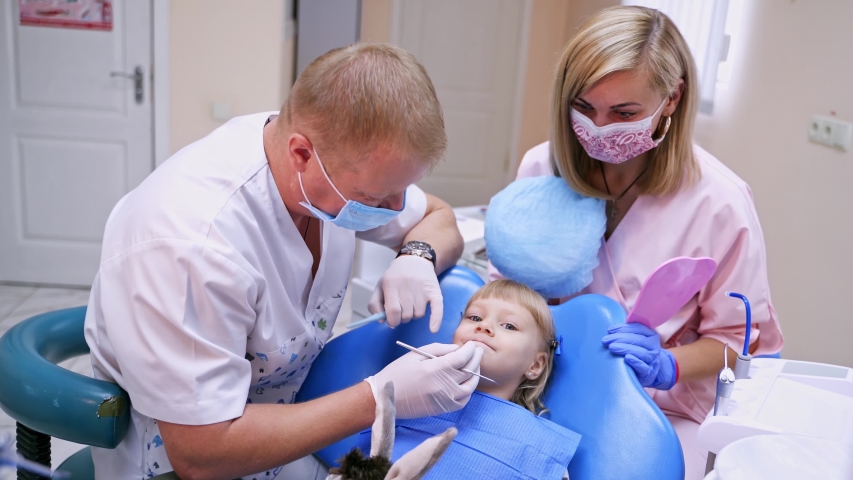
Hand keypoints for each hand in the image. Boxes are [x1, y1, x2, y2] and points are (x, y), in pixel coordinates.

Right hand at [365, 342, 482, 418]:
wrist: (385, 397)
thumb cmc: (398, 373)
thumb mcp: (415, 354)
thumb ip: (439, 350)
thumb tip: (457, 348)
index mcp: (436, 369)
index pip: (462, 358)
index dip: (470, 349)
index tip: (471, 344)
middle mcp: (444, 385)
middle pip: (469, 371)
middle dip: (476, 358)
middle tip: (477, 350)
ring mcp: (445, 399)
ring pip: (470, 387)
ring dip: (475, 374)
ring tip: (474, 365)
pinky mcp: (443, 409)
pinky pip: (463, 401)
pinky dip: (468, 391)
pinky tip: (466, 382)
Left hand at [369, 255, 442, 331]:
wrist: (415, 260)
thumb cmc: (395, 277)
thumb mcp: (380, 286)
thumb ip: (374, 304)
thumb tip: (381, 320)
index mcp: (391, 285)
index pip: (393, 311)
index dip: (392, 321)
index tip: (392, 321)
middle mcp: (407, 287)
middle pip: (406, 316)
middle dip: (402, 318)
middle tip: (402, 309)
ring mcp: (422, 290)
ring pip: (418, 315)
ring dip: (414, 314)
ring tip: (412, 304)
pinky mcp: (435, 292)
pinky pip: (437, 310)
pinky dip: (436, 321)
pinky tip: (433, 329)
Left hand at [602, 323, 677, 389]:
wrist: (651, 371)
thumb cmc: (639, 353)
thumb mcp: (637, 341)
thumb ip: (628, 333)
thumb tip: (612, 328)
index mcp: (651, 336)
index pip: (639, 328)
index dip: (624, 328)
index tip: (609, 330)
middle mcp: (654, 347)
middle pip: (638, 340)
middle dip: (620, 338)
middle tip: (606, 340)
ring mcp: (653, 360)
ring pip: (641, 352)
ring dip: (625, 349)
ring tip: (612, 347)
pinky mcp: (649, 372)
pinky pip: (643, 367)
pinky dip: (635, 362)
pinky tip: (626, 358)